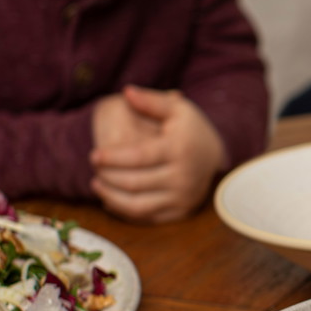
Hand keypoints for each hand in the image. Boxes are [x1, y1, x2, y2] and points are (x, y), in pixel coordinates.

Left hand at [89, 86, 228, 223]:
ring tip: (97, 185)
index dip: (112, 158)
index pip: (138, 156)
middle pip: (134, 182)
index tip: (94, 155)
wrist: (217, 156)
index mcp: (179, 149)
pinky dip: (125, 211)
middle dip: (108, 177)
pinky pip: (147, 218)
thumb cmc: (190, 130)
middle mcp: (183, 176)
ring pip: (138, 205)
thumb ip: (151, 101)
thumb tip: (127, 92)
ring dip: (111, 197)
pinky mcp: (180, 212)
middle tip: (94, 168)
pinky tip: (111, 199)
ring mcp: (182, 197)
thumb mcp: (177, 110)